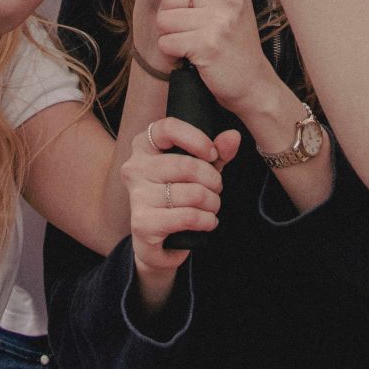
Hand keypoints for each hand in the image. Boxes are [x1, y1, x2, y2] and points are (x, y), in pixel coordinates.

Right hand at [126, 116, 240, 277]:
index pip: (168, 128)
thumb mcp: (201, 169)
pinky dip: (206, 220)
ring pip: (192, 193)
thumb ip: (218, 151)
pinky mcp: (143, 223)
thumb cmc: (180, 195)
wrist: (159, 241)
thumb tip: (233, 136)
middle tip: (216, 189)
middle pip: (187, 166)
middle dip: (213, 180)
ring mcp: (137, 195)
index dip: (196, 139)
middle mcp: (135, 167)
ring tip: (212, 206)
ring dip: (212, 203)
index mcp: (144, 145)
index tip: (212, 154)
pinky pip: (188, 216)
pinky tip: (208, 221)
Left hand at [155, 0, 277, 114]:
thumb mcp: (231, 3)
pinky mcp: (206, 44)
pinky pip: (166, 42)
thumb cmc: (234, 43)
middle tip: (191, 29)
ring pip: (163, 19)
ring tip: (192, 41)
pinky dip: (172, 52)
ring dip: (171, 35)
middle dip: (171, 15)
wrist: (253, 82)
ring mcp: (217, 20)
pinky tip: (191, 55)